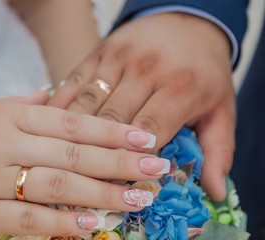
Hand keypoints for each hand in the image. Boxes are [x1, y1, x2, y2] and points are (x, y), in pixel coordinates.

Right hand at [0, 90, 168, 234]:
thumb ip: (24, 104)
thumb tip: (54, 94)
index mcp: (11, 117)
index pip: (73, 122)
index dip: (112, 130)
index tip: (146, 138)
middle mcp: (5, 144)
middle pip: (74, 153)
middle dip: (119, 162)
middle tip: (157, 169)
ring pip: (57, 186)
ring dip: (102, 194)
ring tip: (138, 198)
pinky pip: (28, 220)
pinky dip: (62, 223)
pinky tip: (93, 223)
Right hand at [48, 13, 234, 200]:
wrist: (187, 21)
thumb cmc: (202, 71)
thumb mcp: (222, 110)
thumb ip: (219, 151)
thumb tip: (215, 192)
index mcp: (180, 86)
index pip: (149, 132)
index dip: (132, 162)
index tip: (119, 186)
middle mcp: (145, 70)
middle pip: (111, 122)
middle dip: (98, 155)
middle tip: (87, 181)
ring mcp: (116, 59)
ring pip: (86, 105)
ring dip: (72, 137)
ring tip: (62, 163)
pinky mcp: (96, 55)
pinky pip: (71, 85)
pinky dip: (58, 110)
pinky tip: (49, 132)